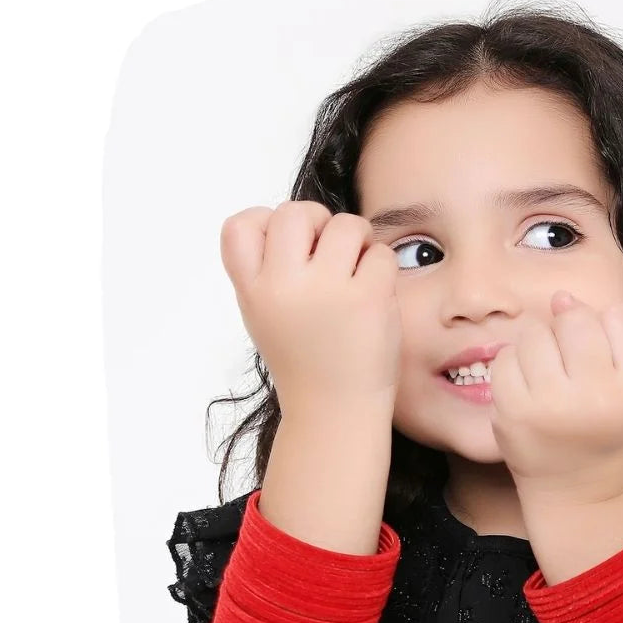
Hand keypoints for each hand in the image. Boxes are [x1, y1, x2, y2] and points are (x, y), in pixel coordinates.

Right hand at [220, 201, 401, 414]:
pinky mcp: (367, 298)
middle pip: (294, 212)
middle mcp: (283, 286)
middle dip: (318, 222)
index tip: (288, 249)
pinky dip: (382, 268)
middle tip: (330, 254)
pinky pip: (380, 253)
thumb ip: (270, 272)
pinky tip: (375, 295)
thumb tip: (301, 222)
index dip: (266, 223)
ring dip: (357, 241)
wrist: (335, 411)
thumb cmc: (305, 363)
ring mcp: (325, 290)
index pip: (240, 226)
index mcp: (253, 291)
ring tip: (356, 274)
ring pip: (344, 224)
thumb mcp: (265, 318)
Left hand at [486, 289, 622, 506]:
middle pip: (575, 319)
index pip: (618, 316)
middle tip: (570, 368)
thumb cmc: (605, 430)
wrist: (576, 491)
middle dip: (569, 333)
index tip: (602, 361)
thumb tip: (561, 296)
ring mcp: (551, 406)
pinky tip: (526, 390)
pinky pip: (506, 357)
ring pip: (536, 333)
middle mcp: (597, 397)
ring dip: (538, 347)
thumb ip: (615, 337)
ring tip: (548, 378)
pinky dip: (513, 367)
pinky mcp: (513, 413)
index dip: (606, 330)